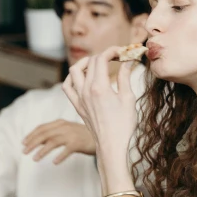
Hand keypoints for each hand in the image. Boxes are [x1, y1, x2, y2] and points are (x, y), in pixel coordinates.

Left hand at [22, 120, 95, 163]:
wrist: (102, 135)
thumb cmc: (82, 135)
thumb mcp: (67, 131)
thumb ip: (54, 134)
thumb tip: (38, 141)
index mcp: (60, 123)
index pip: (42, 128)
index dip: (31, 135)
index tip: (23, 143)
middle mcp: (64, 127)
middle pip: (44, 134)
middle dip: (32, 143)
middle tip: (24, 152)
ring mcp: (72, 135)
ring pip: (53, 142)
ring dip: (42, 150)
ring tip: (35, 159)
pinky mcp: (79, 143)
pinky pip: (67, 150)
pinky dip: (60, 156)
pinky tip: (54, 162)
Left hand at [62, 47, 137, 172]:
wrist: (111, 145)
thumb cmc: (123, 125)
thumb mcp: (128, 99)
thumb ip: (125, 77)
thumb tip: (127, 62)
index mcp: (100, 87)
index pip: (102, 59)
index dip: (112, 51)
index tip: (122, 51)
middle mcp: (86, 90)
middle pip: (90, 62)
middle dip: (103, 55)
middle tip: (116, 57)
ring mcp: (79, 98)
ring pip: (74, 71)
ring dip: (85, 63)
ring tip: (97, 63)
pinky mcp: (77, 105)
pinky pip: (67, 87)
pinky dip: (72, 78)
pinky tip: (82, 77)